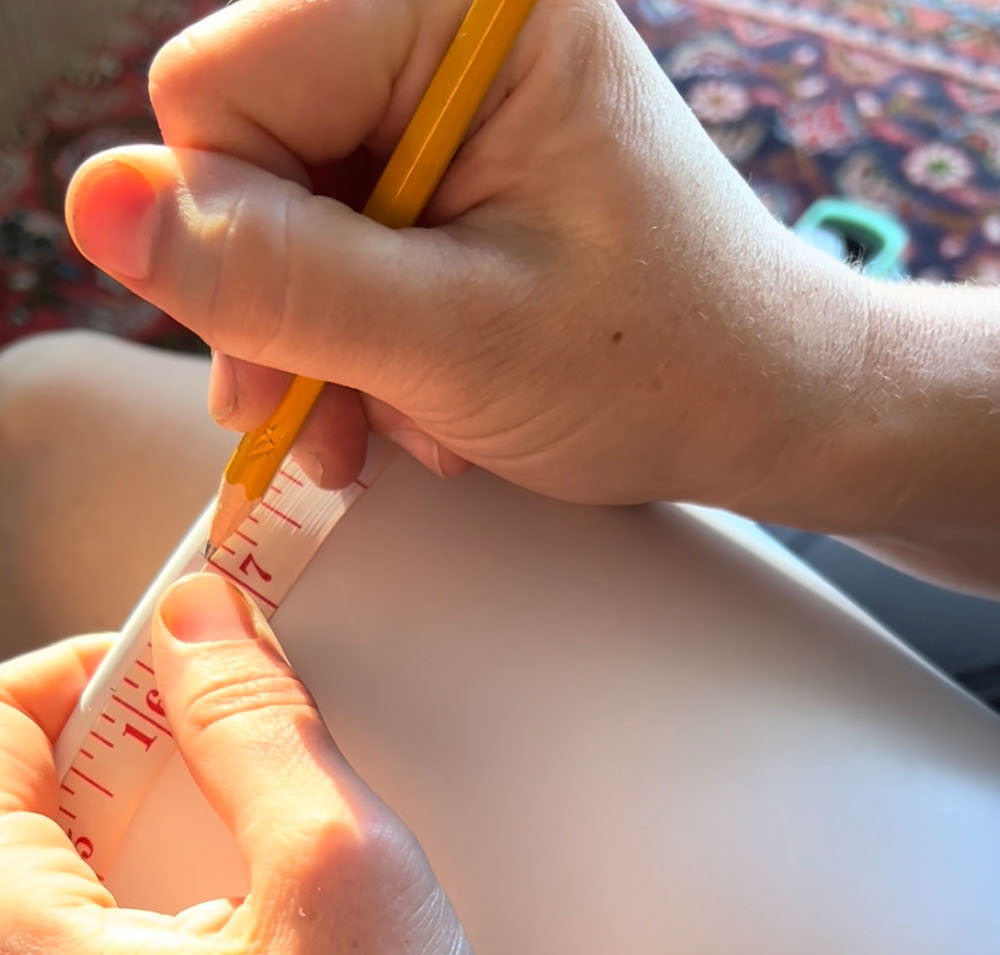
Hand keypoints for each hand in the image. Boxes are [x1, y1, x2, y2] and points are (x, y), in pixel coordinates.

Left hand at [0, 576, 510, 954]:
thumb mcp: (341, 874)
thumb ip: (253, 722)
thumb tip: (198, 624)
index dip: (86, 675)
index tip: (178, 670)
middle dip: (100, 760)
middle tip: (211, 758)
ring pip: (26, 916)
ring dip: (110, 851)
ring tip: (222, 860)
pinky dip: (114, 943)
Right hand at [63, 0, 868, 513]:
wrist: (759, 398)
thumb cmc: (659, 361)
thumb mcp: (455, 341)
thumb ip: (276, 279)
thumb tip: (97, 205)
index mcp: (462, 7)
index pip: (226, 85)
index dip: (238, 235)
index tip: (308, 351)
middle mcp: (443, 19)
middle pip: (242, 141)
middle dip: (280, 300)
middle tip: (342, 410)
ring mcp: (440, 84)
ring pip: (274, 197)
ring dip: (314, 336)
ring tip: (395, 416)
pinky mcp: (441, 147)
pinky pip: (328, 225)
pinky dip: (353, 330)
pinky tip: (409, 391)